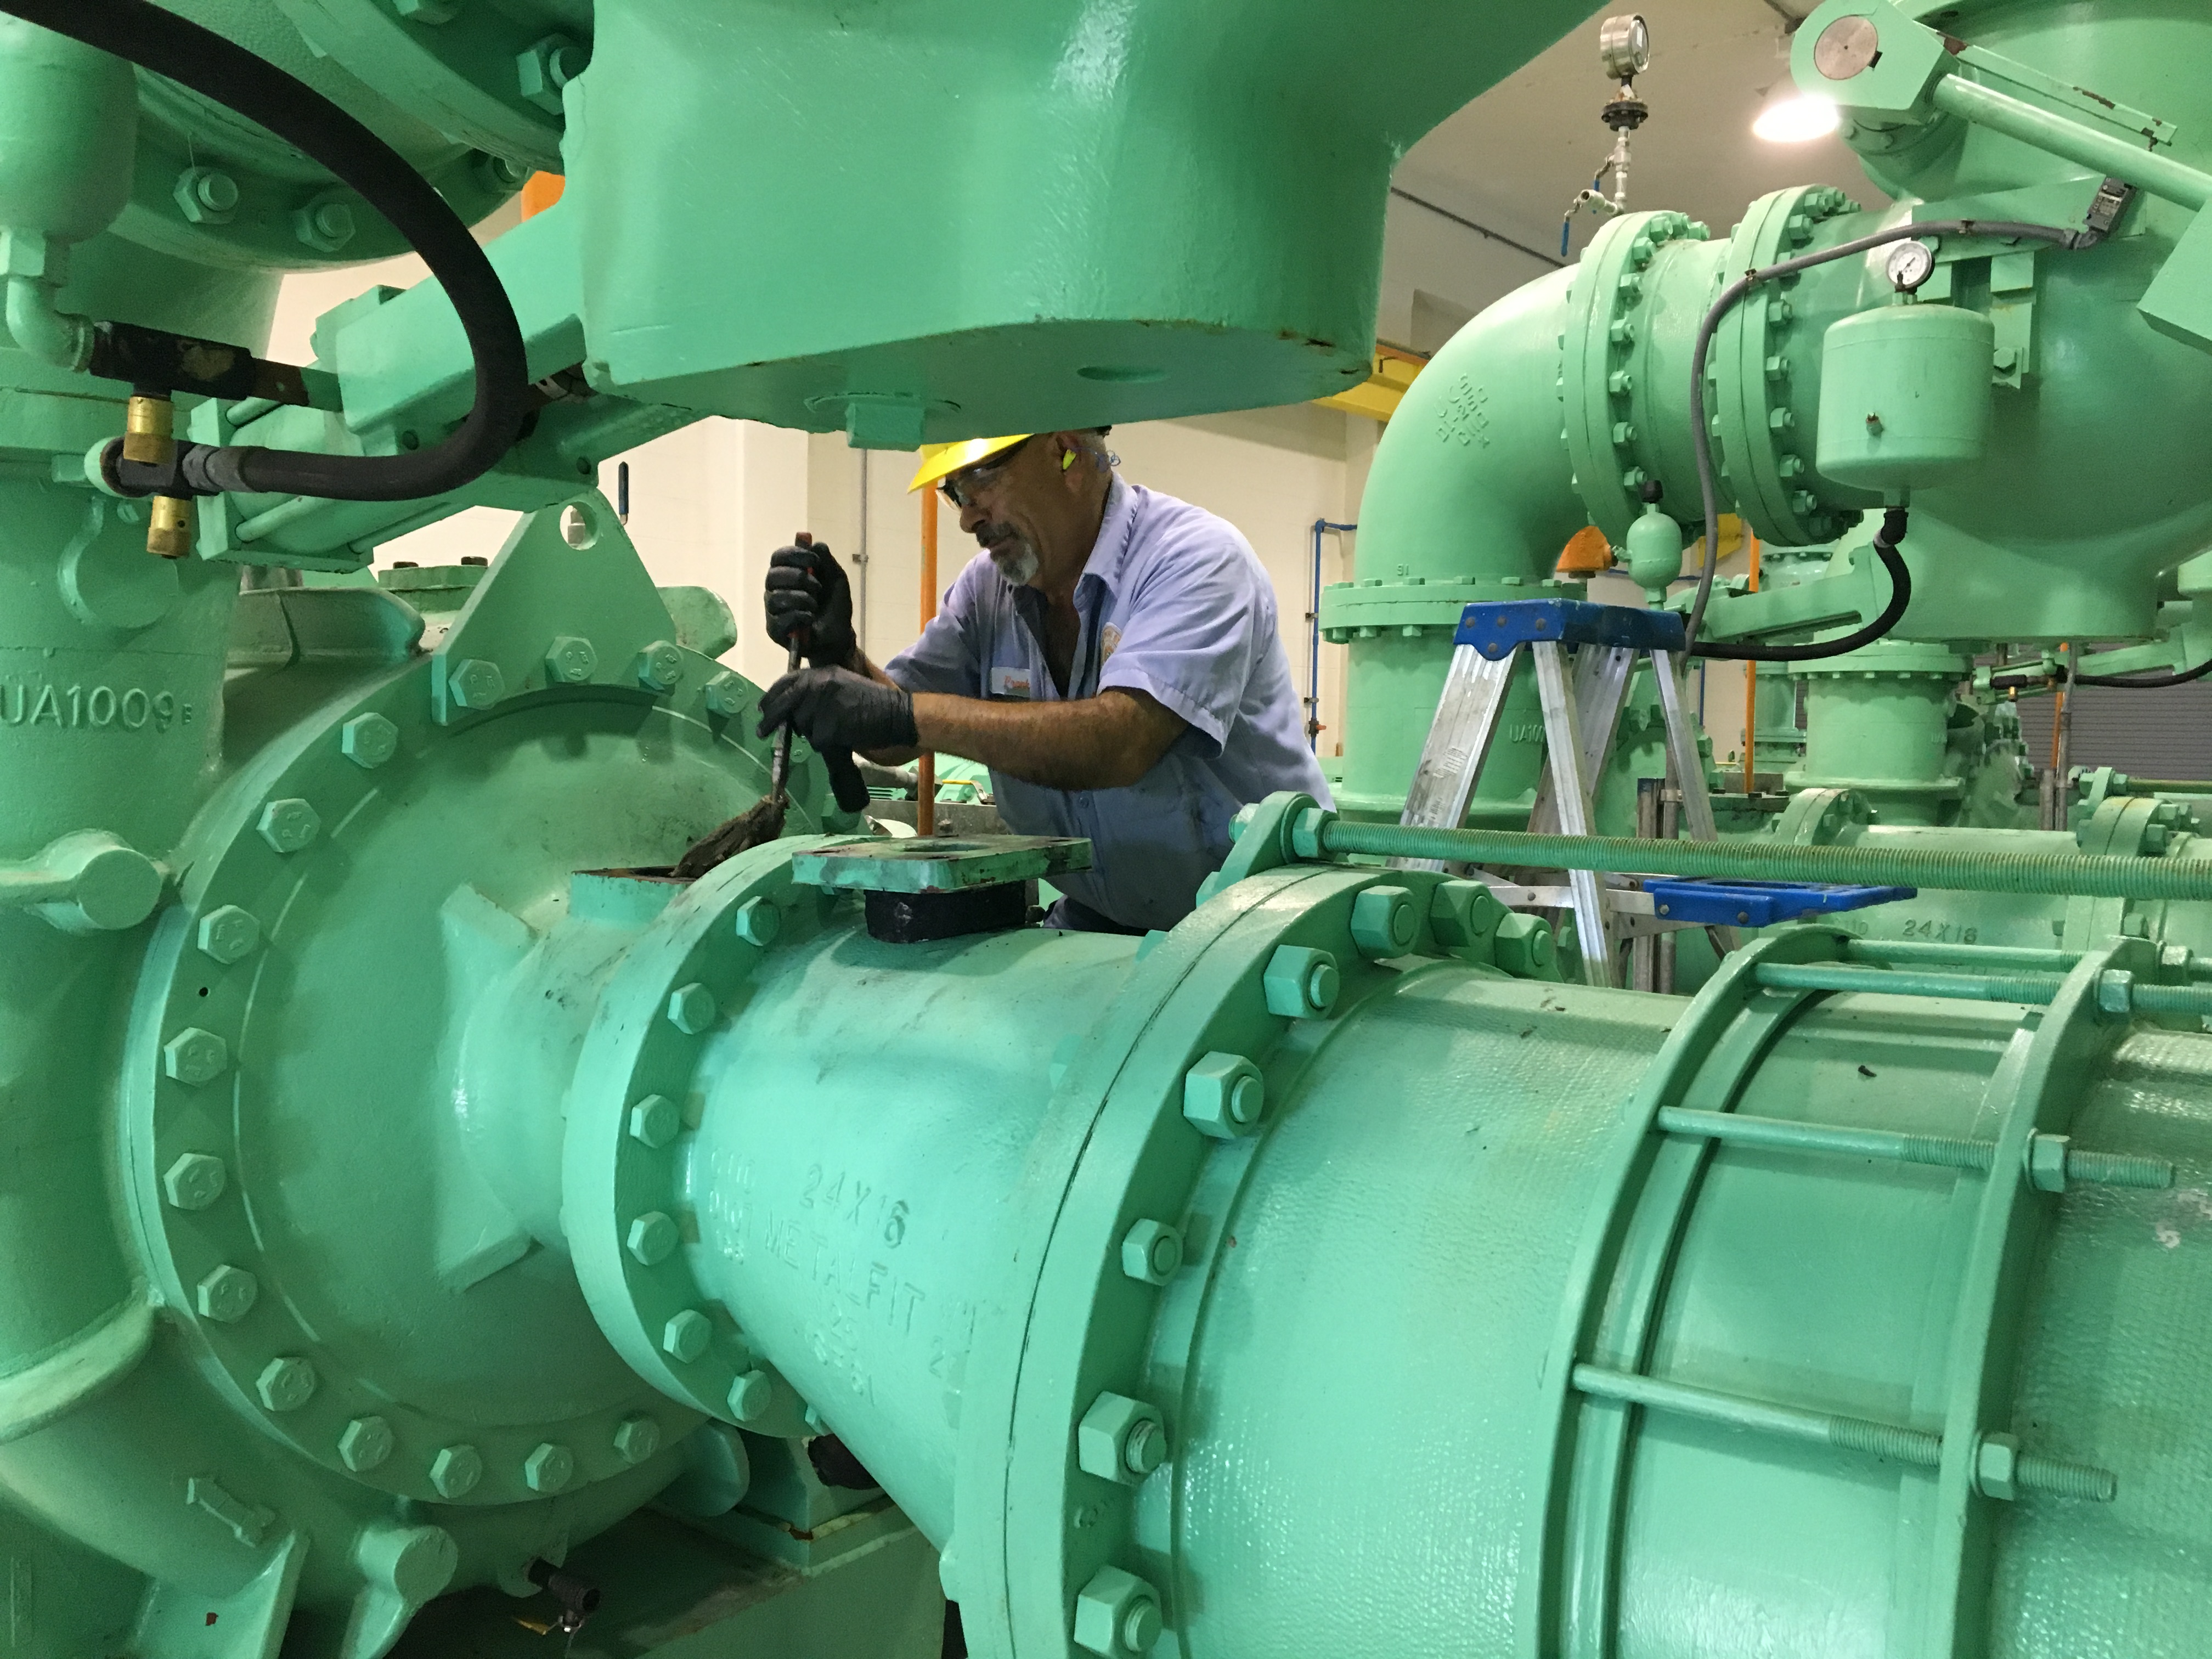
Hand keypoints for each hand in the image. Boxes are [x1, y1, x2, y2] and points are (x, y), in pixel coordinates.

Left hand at [758, 666, 917, 752]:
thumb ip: (815, 690)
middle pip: (785, 704)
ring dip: (811, 733)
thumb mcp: (840, 684)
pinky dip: (825, 743)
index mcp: (821, 673)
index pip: (786, 682)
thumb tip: (787, 707)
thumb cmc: (869, 701)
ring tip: (832, 729)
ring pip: (802, 726)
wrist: (895, 713)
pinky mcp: (831, 725)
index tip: (762, 708)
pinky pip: (817, 740)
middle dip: (771, 719)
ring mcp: (825, 705)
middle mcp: (820, 685)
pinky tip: (840, 736)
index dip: (771, 696)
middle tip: (761, 731)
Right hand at [764, 542, 857, 667]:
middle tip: (817, 587)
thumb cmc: (834, 606)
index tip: (813, 560)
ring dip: (802, 599)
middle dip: (799, 579)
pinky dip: (799, 617)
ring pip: (777, 597)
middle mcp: (775, 589)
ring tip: (815, 606)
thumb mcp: (836, 579)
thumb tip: (814, 543)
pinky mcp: (774, 629)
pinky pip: (780, 619)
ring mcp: (772, 610)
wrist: (838, 635)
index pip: (778, 557)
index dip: (794, 554)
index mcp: (787, 573)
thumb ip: (826, 561)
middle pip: (773, 575)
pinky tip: (809, 619)